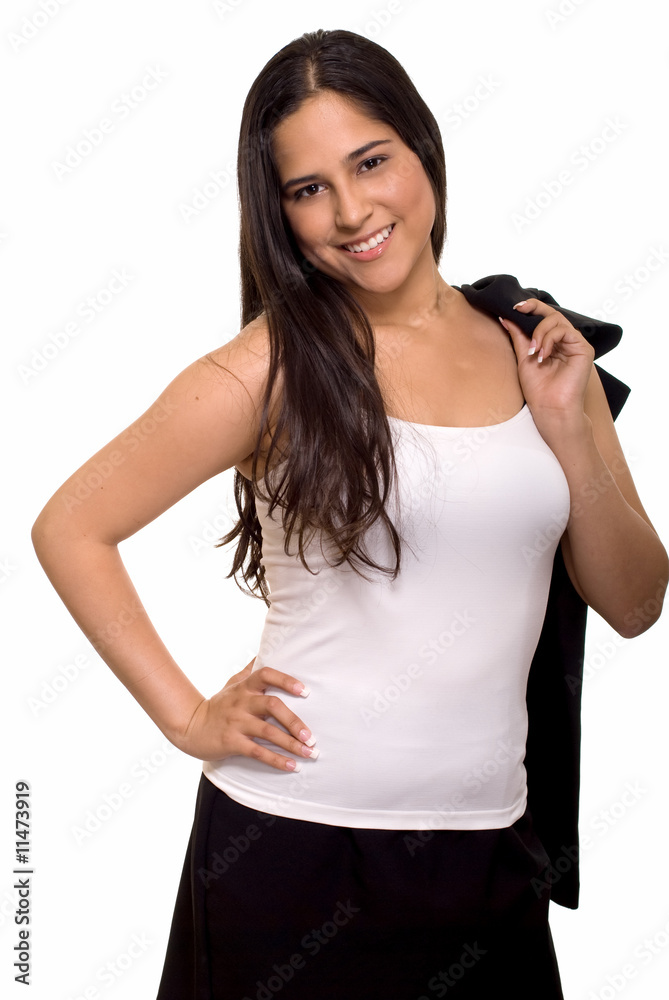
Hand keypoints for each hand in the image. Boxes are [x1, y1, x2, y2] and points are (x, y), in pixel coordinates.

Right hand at [176, 657, 317, 771]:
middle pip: (272, 705)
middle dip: (294, 721)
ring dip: (291, 744)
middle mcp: (242, 702)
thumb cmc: (218, 704)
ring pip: (268, 732)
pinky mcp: (232, 742)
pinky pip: (258, 752)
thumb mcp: (233, 683)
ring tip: (309, 753)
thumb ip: (250, 669)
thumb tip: (266, 649)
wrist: (191, 726)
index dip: (286, 680)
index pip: (266, 674)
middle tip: (311, 736)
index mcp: (244, 687)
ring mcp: (236, 722)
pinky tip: (292, 766)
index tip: (305, 691)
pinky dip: (276, 760)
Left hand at [498, 299, 594, 423]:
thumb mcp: (523, 357)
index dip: (532, 307)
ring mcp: (575, 344)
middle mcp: (564, 341)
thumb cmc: (537, 388)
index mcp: (551, 342)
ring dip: (540, 332)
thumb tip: (505, 316)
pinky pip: (565, 331)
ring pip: (557, 320)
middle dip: (534, 311)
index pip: (544, 317)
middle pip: (552, 314)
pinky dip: (550, 339)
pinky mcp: (584, 349)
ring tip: (533, 351)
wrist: (549, 408)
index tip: (515, 307)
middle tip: (518, 312)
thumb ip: (518, 336)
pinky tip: (543, 355)